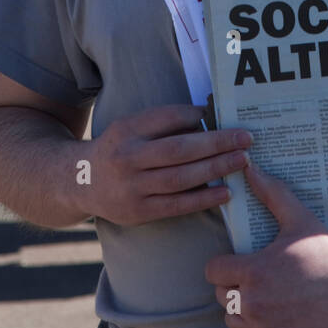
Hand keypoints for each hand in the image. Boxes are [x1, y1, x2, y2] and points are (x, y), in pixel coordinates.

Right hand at [85, 104, 251, 226]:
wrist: (81, 183)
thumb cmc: (118, 149)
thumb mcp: (131, 127)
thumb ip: (163, 122)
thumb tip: (207, 118)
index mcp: (127, 130)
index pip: (166, 118)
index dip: (195, 116)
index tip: (222, 114)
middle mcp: (127, 158)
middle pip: (178, 149)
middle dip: (216, 143)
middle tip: (246, 139)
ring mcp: (132, 188)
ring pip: (180, 178)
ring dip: (215, 169)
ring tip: (242, 161)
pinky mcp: (139, 212)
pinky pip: (176, 205)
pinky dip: (203, 199)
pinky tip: (226, 192)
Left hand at [205, 163, 327, 327]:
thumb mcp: (300, 220)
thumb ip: (272, 193)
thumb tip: (249, 166)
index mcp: (252, 270)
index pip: (212, 271)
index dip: (226, 266)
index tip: (245, 265)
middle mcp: (252, 303)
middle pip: (221, 297)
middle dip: (236, 288)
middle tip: (265, 283)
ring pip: (233, 322)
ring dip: (245, 315)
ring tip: (272, 303)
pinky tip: (277, 326)